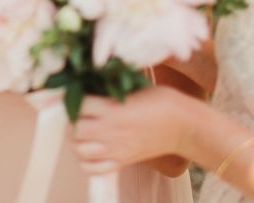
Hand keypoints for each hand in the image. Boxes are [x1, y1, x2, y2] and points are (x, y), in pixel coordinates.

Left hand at [73, 87, 187, 173]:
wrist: (182, 125)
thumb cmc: (160, 100)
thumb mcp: (132, 87)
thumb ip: (108, 90)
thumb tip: (86, 84)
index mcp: (112, 109)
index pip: (77, 106)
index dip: (71, 99)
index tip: (72, 94)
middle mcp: (110, 131)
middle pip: (74, 130)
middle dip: (71, 121)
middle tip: (77, 114)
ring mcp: (115, 149)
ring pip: (80, 150)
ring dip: (77, 140)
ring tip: (83, 131)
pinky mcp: (122, 162)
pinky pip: (92, 169)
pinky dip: (86, 161)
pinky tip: (91, 149)